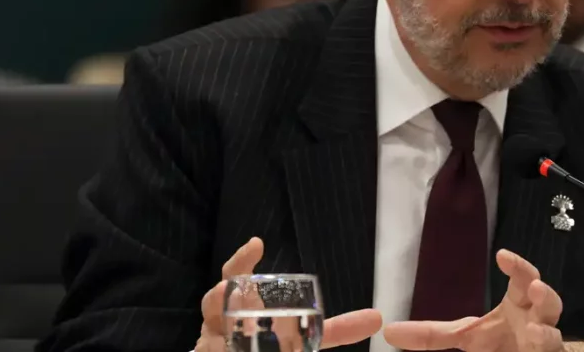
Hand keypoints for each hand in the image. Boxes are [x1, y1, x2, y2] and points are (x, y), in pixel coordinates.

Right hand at [195, 237, 382, 351]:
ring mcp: (211, 343)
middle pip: (212, 301)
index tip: (257, 243)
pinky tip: (220, 350)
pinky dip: (214, 351)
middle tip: (230, 293)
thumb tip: (377, 318)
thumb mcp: (306, 338)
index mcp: (243, 305)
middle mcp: (221, 321)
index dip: (243, 258)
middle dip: (220, 295)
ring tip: (223, 333)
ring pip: (206, 336)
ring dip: (214, 335)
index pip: (236, 274)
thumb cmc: (268, 344)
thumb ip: (337, 330)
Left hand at [383, 249, 562, 351]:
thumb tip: (390, 331)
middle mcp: (538, 321)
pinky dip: (543, 351)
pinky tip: (534, 347)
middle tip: (535, 287)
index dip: (516, 266)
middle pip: (550, 302)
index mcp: (519, 304)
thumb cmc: (501, 342)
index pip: (523, 277)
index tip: (501, 254)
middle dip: (545, 294)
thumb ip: (431, 335)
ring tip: (536, 333)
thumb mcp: (465, 337)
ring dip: (546, 335)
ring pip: (554, 337)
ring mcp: (547, 344)